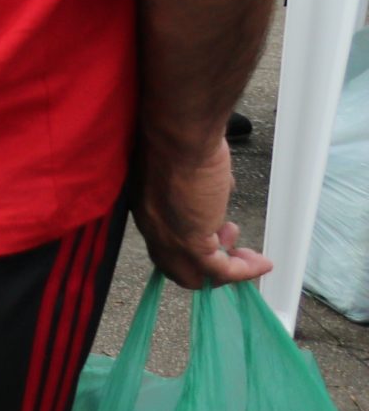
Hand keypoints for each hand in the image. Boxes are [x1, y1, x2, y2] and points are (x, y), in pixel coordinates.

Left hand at [133, 137, 270, 287]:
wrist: (180, 133)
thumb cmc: (181, 138)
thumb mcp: (187, 171)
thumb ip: (197, 189)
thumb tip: (215, 190)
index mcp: (148, 209)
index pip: (164, 246)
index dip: (193, 247)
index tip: (219, 234)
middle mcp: (153, 228)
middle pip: (176, 268)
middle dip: (209, 265)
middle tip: (232, 247)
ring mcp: (168, 237)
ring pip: (195, 276)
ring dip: (227, 271)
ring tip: (248, 254)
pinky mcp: (190, 241)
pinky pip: (219, 271)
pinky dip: (243, 272)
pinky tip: (262, 263)